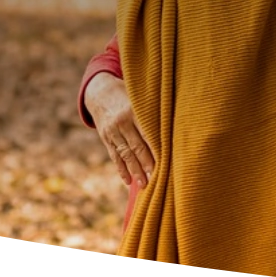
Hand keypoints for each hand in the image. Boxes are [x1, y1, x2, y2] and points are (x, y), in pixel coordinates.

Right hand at [85, 72, 155, 186]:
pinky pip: (114, 156)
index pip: (148, 133)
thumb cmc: (130, 95)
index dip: (156, 149)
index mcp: (134, 111)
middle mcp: (122, 123)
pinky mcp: (105, 138)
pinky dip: (121, 169)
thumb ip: (153, 112)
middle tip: (156, 178)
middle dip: (146, 164)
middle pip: (136, 147)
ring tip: (144, 184)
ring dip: (134, 171)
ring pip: (125, 154)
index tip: (166, 161)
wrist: (100, 92)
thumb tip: (175, 127)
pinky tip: (127, 181)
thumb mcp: (141, 98)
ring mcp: (112, 132)